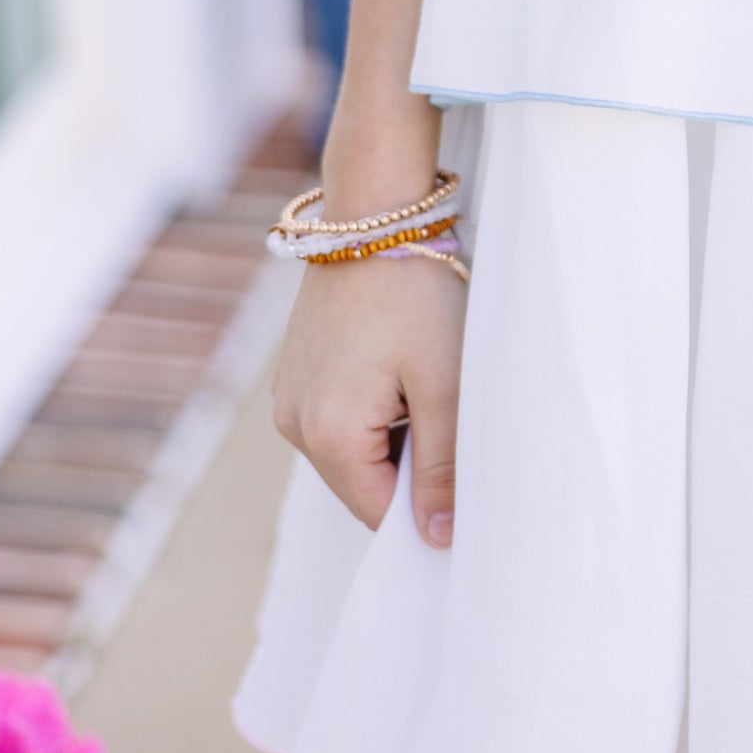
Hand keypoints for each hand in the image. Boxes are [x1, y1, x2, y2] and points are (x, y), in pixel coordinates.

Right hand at [272, 254, 466, 547]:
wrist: (375, 215)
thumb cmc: (416, 294)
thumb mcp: (444, 383)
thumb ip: (440, 467)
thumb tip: (436, 538)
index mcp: (328, 436)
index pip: (378, 513)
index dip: (424, 511)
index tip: (464, 484)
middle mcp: (293, 424)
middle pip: (361, 485)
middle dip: (409, 470)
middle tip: (454, 421)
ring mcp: (287, 396)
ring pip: (349, 452)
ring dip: (392, 438)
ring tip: (427, 385)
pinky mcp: (293, 372)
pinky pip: (335, 418)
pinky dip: (370, 412)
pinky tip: (400, 369)